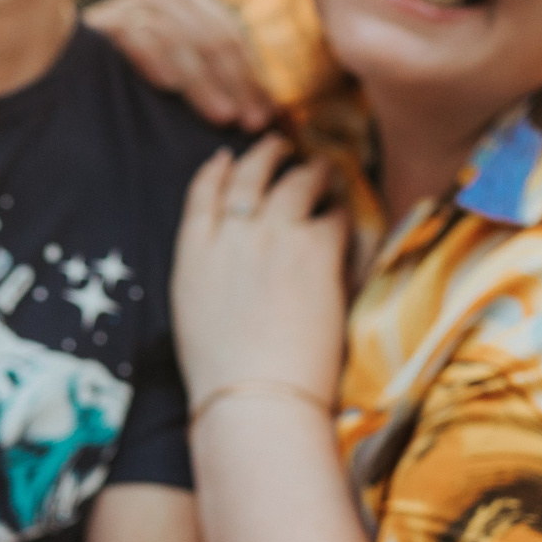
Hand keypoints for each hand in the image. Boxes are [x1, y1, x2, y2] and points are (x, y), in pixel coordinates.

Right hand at [84, 0, 272, 128]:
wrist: (63, 63)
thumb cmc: (133, 80)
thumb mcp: (183, 72)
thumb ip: (220, 80)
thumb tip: (276, 115)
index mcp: (189, 1)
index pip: (232, 38)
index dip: (253, 79)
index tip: (268, 119)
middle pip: (210, 40)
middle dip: (236, 84)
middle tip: (250, 123)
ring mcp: (133, 6)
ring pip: (181, 41)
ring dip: (204, 82)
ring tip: (222, 116)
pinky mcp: (105, 23)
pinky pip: (137, 37)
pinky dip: (156, 59)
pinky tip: (170, 86)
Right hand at [172, 137, 349, 404]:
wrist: (254, 396)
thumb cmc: (222, 373)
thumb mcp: (192, 312)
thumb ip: (206, 271)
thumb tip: (228, 260)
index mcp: (193, 251)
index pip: (203, 190)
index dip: (218, 169)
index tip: (227, 158)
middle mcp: (231, 232)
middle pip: (250, 173)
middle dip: (268, 154)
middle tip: (283, 146)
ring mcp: (274, 235)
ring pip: (297, 181)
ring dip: (313, 170)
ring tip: (326, 167)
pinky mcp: (316, 248)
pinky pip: (335, 215)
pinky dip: (342, 212)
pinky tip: (348, 215)